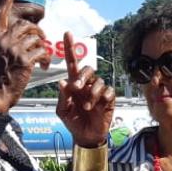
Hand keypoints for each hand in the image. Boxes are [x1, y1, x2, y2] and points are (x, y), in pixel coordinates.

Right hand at [0, 0, 50, 113]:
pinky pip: (42, 51)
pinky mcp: (25, 60)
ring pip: (36, 37)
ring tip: (42, 56)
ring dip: (43, 46)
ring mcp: (14, 49)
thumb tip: (21, 35)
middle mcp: (3, 40)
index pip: (1, 13)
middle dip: (37, 31)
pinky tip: (42, 65)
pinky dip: (45, 58)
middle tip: (41, 39)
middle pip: (25, 25)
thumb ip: (4, 42)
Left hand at [57, 31, 115, 147]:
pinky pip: (109, 91)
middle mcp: (87, 84)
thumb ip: (63, 97)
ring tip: (88, 107)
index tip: (68, 34)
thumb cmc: (73, 122)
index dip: (70, 48)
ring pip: (98, 81)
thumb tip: (63, 82)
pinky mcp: (109, 99)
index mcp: (74, 85)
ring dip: (92, 94)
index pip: (72, 63)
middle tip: (77, 88)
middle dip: (82, 77)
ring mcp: (98, 91)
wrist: (86, 136)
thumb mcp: (63, 111)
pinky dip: (103, 97)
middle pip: (88, 69)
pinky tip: (100, 105)